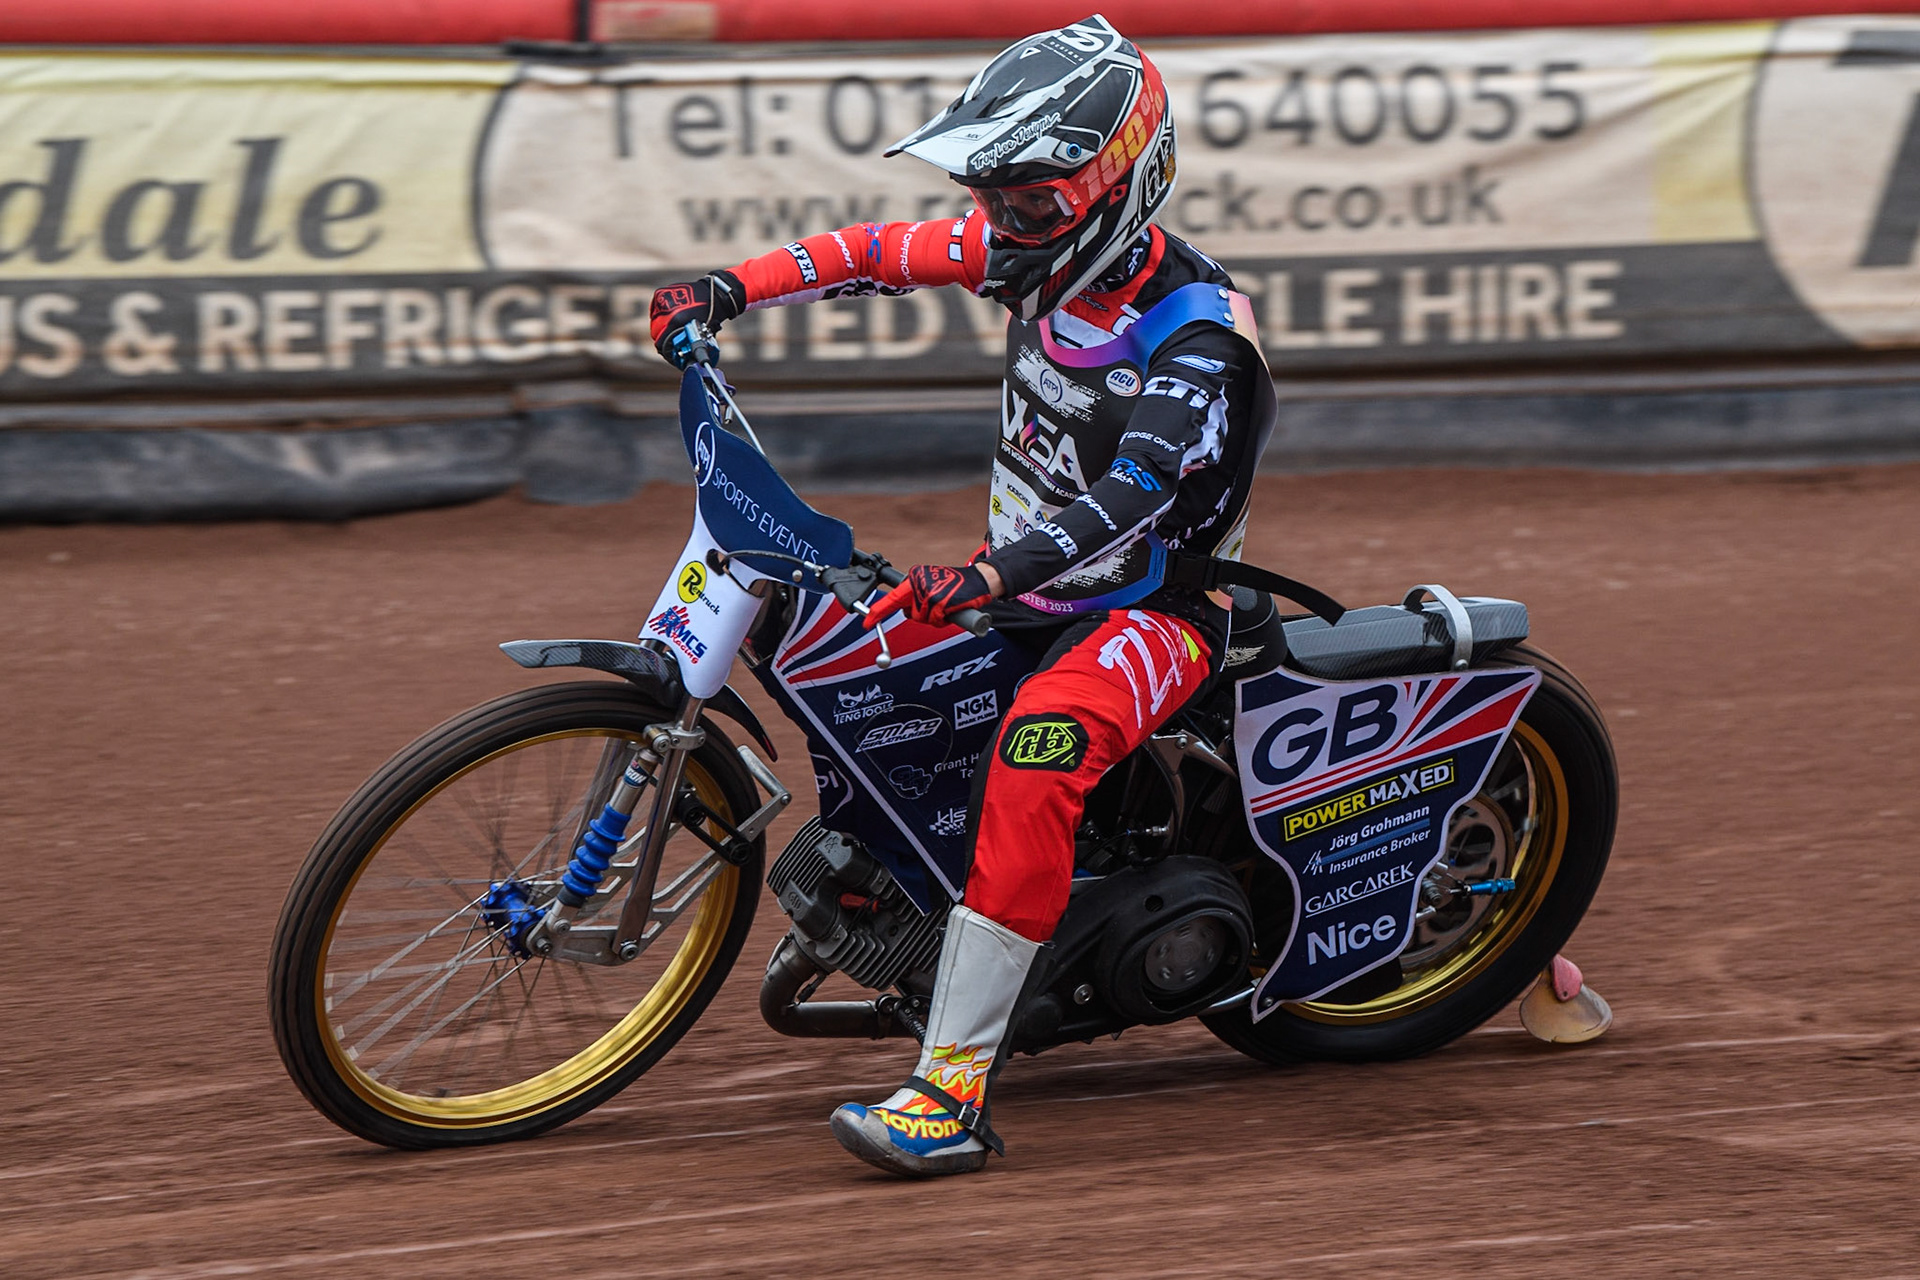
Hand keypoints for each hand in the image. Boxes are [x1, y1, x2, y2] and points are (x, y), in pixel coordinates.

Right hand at [648, 271, 742, 362]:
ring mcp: (662, 299)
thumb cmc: (710, 315)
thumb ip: (690, 346)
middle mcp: (666, 308)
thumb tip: (686, 362)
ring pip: (654, 320)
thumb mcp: (702, 334)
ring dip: (660, 326)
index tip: (667, 352)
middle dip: (662, 338)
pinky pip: (654, 310)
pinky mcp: (660, 293)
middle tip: (670, 340)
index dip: (663, 350)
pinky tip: (668, 317)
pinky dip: (659, 315)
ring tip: (671, 327)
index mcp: (676, 320)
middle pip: (654, 332)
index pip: (659, 342)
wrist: (713, 294)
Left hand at [864, 564, 997, 628]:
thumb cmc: (956, 585)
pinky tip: (952, 608)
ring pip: (922, 618)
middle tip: (938, 606)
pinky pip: (936, 620)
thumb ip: (916, 595)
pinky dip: (944, 619)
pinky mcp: (941, 602)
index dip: (878, 612)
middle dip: (922, 615)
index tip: (867, 622)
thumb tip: (905, 610)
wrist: (979, 580)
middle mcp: (918, 583)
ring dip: (935, 618)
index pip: (892, 598)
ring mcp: (929, 593)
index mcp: (914, 577)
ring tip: (947, 605)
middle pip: (910, 613)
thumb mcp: (931, 583)